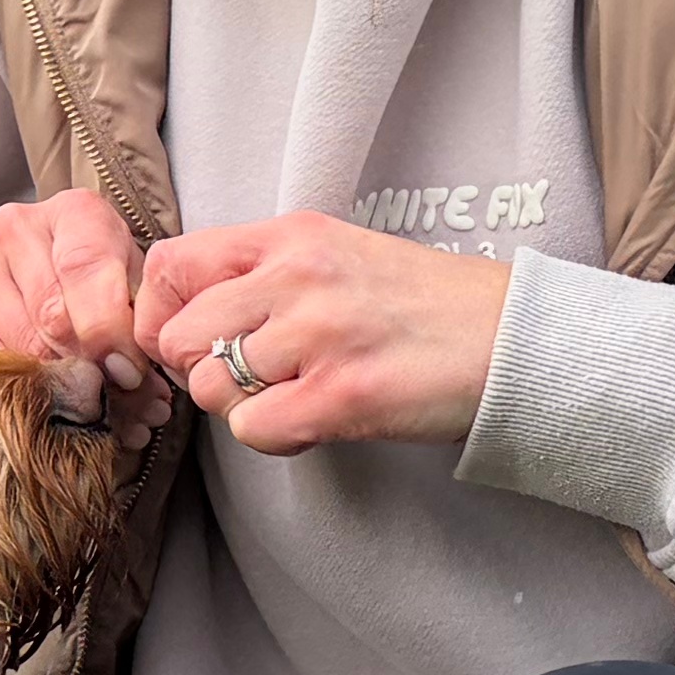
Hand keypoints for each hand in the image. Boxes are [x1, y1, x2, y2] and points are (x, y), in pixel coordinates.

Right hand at [0, 188, 164, 425]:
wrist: (46, 281)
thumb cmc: (106, 289)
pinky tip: (44, 397)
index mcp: (73, 213)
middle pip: (52, 315)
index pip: (84, 268)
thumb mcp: (135, 291)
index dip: (108, 330)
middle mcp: (13, 229)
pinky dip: (17, 392)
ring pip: (20, 347)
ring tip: (91, 401)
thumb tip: (128, 380)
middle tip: (119, 397)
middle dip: (91, 368)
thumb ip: (136, 324)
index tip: (129, 373)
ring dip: (59, 386)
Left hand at [139, 215, 508, 455]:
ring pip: (210, 387)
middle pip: (178, 337)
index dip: (161, 317)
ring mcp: (319, 333)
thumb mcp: (340, 257)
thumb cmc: (427, 307)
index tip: (190, 344)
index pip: (169, 266)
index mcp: (291, 236)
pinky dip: (274, 438)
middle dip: (202, 372)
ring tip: (294, 399)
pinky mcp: (342, 393)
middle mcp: (297, 276)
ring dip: (241, 409)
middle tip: (251, 383)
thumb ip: (267, 276)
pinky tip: (314, 423)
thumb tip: (193, 316)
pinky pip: (253, 429)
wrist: (513, 340)